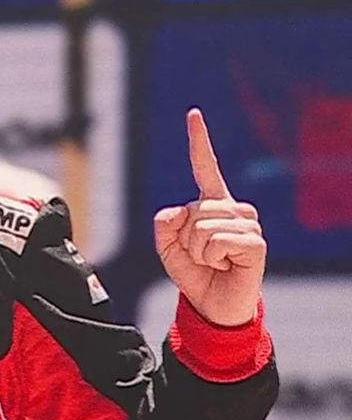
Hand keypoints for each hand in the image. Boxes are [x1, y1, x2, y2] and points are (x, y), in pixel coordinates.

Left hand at [153, 108, 265, 327]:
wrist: (214, 305)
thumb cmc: (194, 274)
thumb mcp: (167, 250)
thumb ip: (164, 227)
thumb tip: (180, 210)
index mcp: (211, 204)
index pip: (205, 168)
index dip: (199, 141)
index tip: (193, 114)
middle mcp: (233, 209)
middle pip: (193, 210)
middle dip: (184, 238)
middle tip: (200, 256)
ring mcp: (248, 225)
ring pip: (202, 226)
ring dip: (196, 250)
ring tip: (212, 262)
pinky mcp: (255, 242)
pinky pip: (215, 240)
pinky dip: (210, 257)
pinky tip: (224, 265)